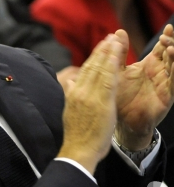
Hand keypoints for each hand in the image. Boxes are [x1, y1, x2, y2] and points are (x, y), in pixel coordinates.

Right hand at [58, 34, 121, 173]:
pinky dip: (112, 65)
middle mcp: (79, 91)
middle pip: (92, 65)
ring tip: (114, 40)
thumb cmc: (77, 135)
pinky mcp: (100, 102)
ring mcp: (89, 96)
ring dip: (108, 53)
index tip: (101, 46)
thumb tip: (69, 82)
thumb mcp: (70, 111)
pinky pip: (108, 79)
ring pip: (100, 69)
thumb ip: (71, 94)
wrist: (78, 150)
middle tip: (110, 36)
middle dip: (101, 50)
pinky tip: (117, 55)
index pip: (84, 70)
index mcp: (73, 93)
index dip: (94, 56)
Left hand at [115, 26, 173, 149]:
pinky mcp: (166, 97)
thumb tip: (119, 31)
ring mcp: (164, 84)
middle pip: (171, 55)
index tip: (168, 27)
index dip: (166, 38)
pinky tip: (173, 64)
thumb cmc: (120, 95)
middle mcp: (159, 73)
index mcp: (149, 65)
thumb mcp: (118, 71)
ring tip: (171, 48)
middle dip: (172, 44)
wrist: (120, 120)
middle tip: (167, 36)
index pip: (161, 48)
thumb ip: (119, 53)